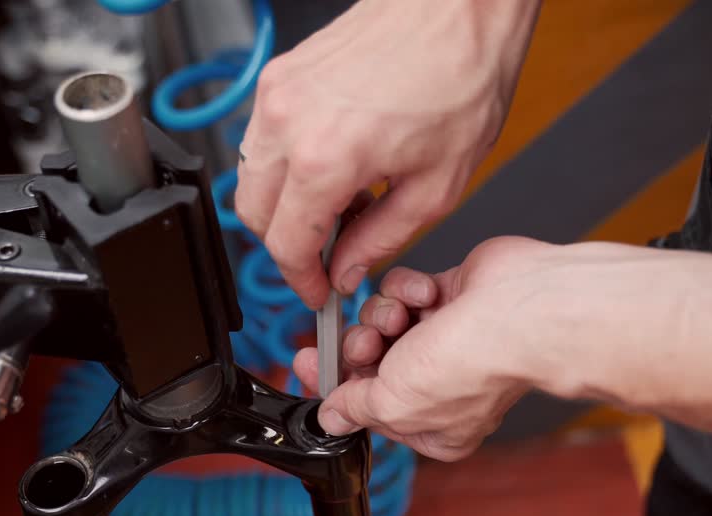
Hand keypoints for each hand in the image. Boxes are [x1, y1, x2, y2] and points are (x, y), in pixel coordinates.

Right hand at [235, 0, 540, 307]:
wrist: (458, 8)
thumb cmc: (461, 77)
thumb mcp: (436, 186)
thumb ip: (380, 240)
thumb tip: (347, 270)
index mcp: (326, 158)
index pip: (285, 246)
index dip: (303, 281)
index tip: (320, 292)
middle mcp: (288, 123)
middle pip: (255, 216)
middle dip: (288, 247)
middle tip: (332, 256)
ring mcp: (277, 93)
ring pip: (250, 177)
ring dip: (285, 206)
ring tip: (343, 207)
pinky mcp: (280, 74)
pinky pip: (262, 140)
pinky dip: (286, 167)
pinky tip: (335, 168)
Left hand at [292, 236, 554, 459]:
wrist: (518, 308)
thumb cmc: (470, 363)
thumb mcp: (392, 402)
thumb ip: (356, 408)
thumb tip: (332, 418)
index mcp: (433, 427)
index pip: (367, 407)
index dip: (334, 384)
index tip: (308, 361)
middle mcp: (440, 386)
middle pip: (371, 363)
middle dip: (361, 346)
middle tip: (367, 342)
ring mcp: (447, 339)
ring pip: (384, 322)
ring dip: (384, 314)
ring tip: (401, 316)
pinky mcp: (451, 298)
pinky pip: (404, 290)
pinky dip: (407, 289)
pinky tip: (425, 295)